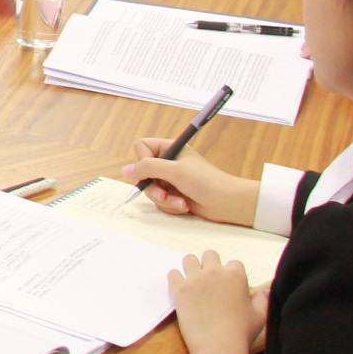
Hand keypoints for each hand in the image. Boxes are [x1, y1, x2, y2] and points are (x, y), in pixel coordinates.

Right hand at [120, 136, 256, 224]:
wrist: (227, 203)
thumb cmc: (206, 181)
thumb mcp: (175, 171)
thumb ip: (148, 167)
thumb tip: (125, 169)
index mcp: (170, 148)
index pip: (141, 147)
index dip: (143, 160)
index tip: (154, 171)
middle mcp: (168, 162)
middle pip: (143, 172)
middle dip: (154, 187)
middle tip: (165, 194)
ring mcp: (170, 179)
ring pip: (150, 189)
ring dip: (164, 199)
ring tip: (181, 203)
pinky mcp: (174, 194)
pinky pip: (160, 200)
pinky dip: (170, 205)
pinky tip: (184, 206)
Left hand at [168, 252, 267, 353]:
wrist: (219, 346)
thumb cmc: (242, 332)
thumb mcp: (260, 315)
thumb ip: (263, 299)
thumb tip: (267, 289)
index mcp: (235, 275)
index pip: (234, 264)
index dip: (232, 275)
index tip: (229, 286)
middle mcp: (214, 272)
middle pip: (210, 255)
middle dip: (210, 265)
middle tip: (210, 282)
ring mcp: (195, 279)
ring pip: (189, 259)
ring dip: (191, 268)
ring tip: (193, 283)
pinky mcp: (179, 289)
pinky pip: (172, 273)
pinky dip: (175, 279)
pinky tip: (180, 290)